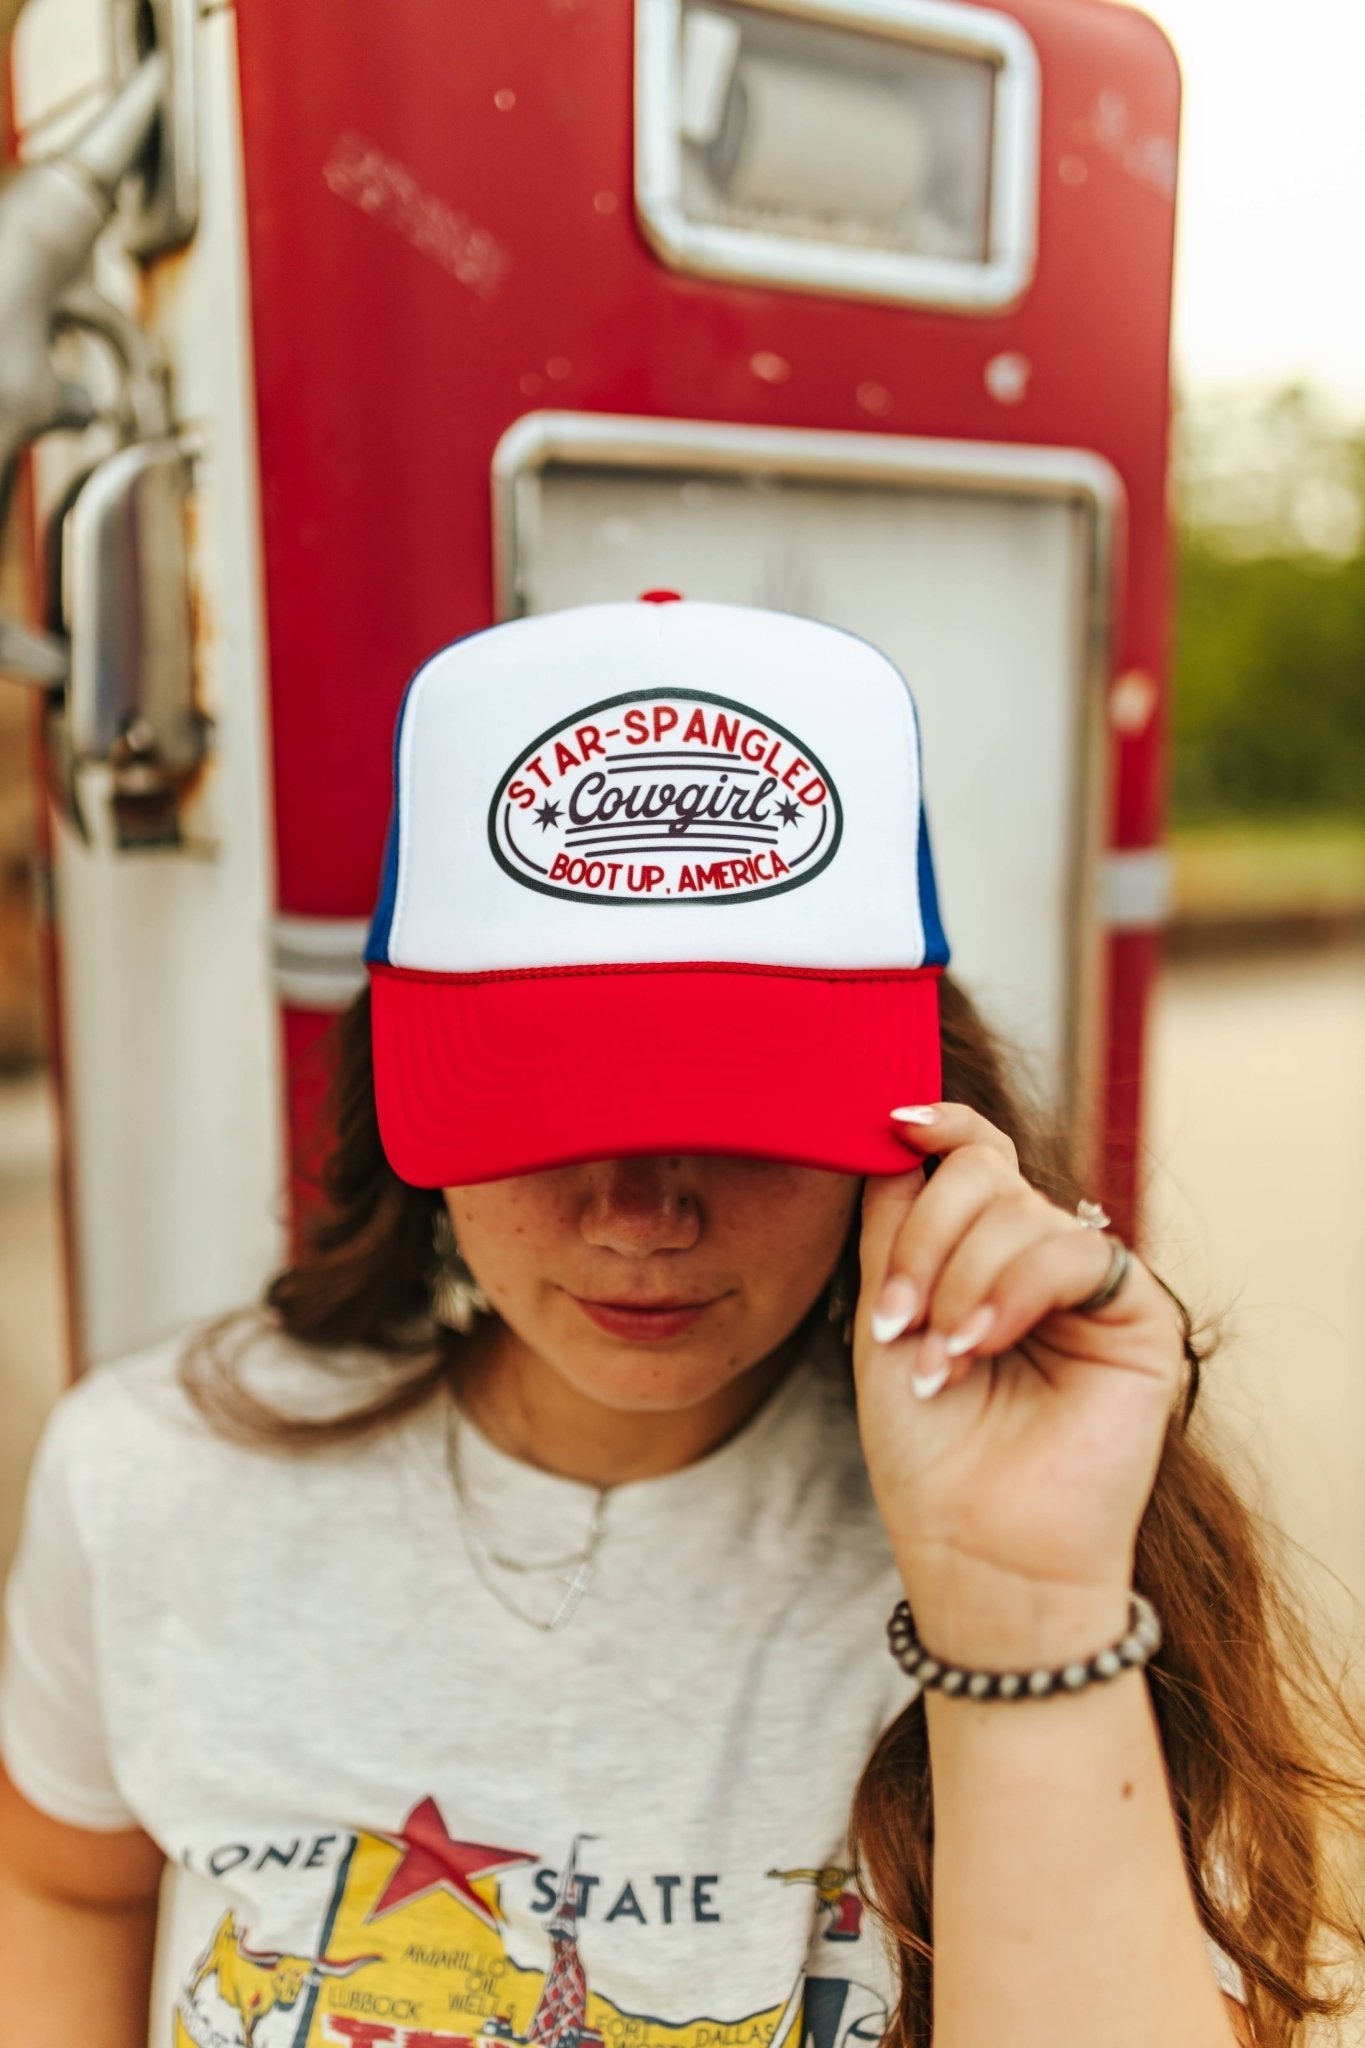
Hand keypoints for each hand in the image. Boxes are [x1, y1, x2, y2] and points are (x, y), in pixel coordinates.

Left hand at [853, 1103, 1186, 1667]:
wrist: (978, 1547)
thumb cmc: (926, 1449)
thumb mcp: (886, 1316)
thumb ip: (893, 1224)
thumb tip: (898, 1132)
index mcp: (982, 1253)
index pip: (971, 1155)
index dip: (938, 1126)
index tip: (892, 1125)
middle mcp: (1039, 1257)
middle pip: (980, 1172)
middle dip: (921, 1238)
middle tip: (895, 1320)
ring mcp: (1090, 1284)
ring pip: (1016, 1208)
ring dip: (956, 1281)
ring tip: (939, 1361)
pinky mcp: (1140, 1315)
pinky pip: (1072, 1251)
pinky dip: (1011, 1293)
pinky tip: (979, 1347)